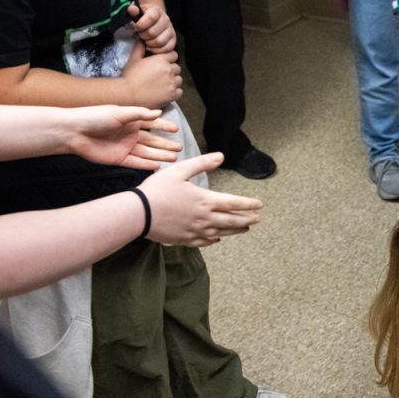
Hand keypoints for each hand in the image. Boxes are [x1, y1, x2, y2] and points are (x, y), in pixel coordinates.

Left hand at [65, 105, 182, 168]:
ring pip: (146, 153)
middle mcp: (129, 134)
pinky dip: (146, 165)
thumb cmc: (94, 117)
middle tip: (179, 148)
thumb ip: (139, 114)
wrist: (74, 131)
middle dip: (165, 145)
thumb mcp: (119, 112)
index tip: (176, 130)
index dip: (163, 126)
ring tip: (173, 158)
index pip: (151, 124)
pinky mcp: (118, 159)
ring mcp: (124, 147)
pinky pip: (135, 163)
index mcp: (130, 121)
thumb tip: (158, 113)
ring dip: (159, 156)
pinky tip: (157, 166)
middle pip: (151, 141)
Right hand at [121, 40, 182, 107]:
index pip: (174, 55)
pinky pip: (179, 92)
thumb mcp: (134, 59)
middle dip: (171, 70)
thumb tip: (142, 40)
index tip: (163, 64)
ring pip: (179, 79)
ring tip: (163, 84)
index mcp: (161, 60)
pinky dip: (174, 92)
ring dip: (173, 81)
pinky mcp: (172, 95)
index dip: (169, 59)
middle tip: (161, 76)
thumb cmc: (130, 77)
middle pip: (177, 68)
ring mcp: (171, 83)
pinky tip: (166, 92)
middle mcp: (168, 70)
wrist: (128, 94)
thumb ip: (140, 48)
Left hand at [128, 2, 175, 54]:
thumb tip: (132, 9)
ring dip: (149, 44)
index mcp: (157, 11)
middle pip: (153, 32)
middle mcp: (166, 20)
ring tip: (145, 41)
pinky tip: (151, 47)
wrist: (153, 20)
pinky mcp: (173, 40)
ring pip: (159, 42)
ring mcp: (171, 30)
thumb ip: (132, 10)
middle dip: (143, 36)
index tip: (136, 27)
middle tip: (140, 35)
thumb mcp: (137, 12)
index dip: (141, 25)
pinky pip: (167, 48)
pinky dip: (156, 50)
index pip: (151, 18)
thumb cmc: (143, 17)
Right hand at [139, 153, 263, 246]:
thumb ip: (202, 163)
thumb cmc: (158, 189)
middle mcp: (204, 218)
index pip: (234, 203)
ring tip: (244, 229)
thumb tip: (221, 156)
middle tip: (256, 219)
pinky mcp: (185, 240)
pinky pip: (205, 241)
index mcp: (205, 200)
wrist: (139, 214)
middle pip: (232, 221)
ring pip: (221, 232)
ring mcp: (195, 231)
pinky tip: (217, 238)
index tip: (259, 205)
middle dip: (246, 219)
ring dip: (235, 230)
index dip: (248, 204)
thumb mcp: (180, 170)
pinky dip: (214, 239)